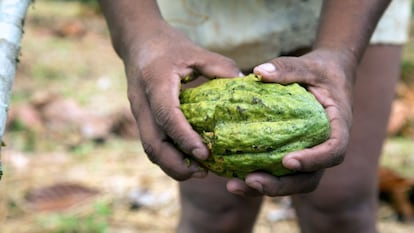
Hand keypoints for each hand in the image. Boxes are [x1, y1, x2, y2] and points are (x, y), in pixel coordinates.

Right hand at [123, 21, 240, 179]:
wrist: (138, 40)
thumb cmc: (169, 45)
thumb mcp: (196, 51)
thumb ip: (220, 67)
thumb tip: (245, 85)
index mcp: (156, 81)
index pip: (167, 115)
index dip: (185, 138)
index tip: (206, 154)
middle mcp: (142, 101)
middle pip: (152, 143)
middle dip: (176, 165)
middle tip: (203, 173)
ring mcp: (138, 112)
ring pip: (149, 149)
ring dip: (171, 165)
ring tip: (198, 172)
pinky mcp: (141, 118)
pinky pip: (151, 143)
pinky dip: (167, 157)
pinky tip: (187, 161)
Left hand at [226, 49, 355, 195]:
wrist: (327, 75)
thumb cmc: (319, 70)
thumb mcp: (308, 65)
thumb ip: (288, 68)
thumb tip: (258, 72)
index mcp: (338, 126)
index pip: (334, 150)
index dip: (313, 160)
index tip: (287, 161)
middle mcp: (325, 147)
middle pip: (310, 179)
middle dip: (281, 186)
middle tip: (251, 181)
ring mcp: (310, 155)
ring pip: (293, 182)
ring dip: (266, 188)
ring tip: (234, 185)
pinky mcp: (294, 154)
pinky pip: (280, 173)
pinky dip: (259, 177)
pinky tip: (232, 176)